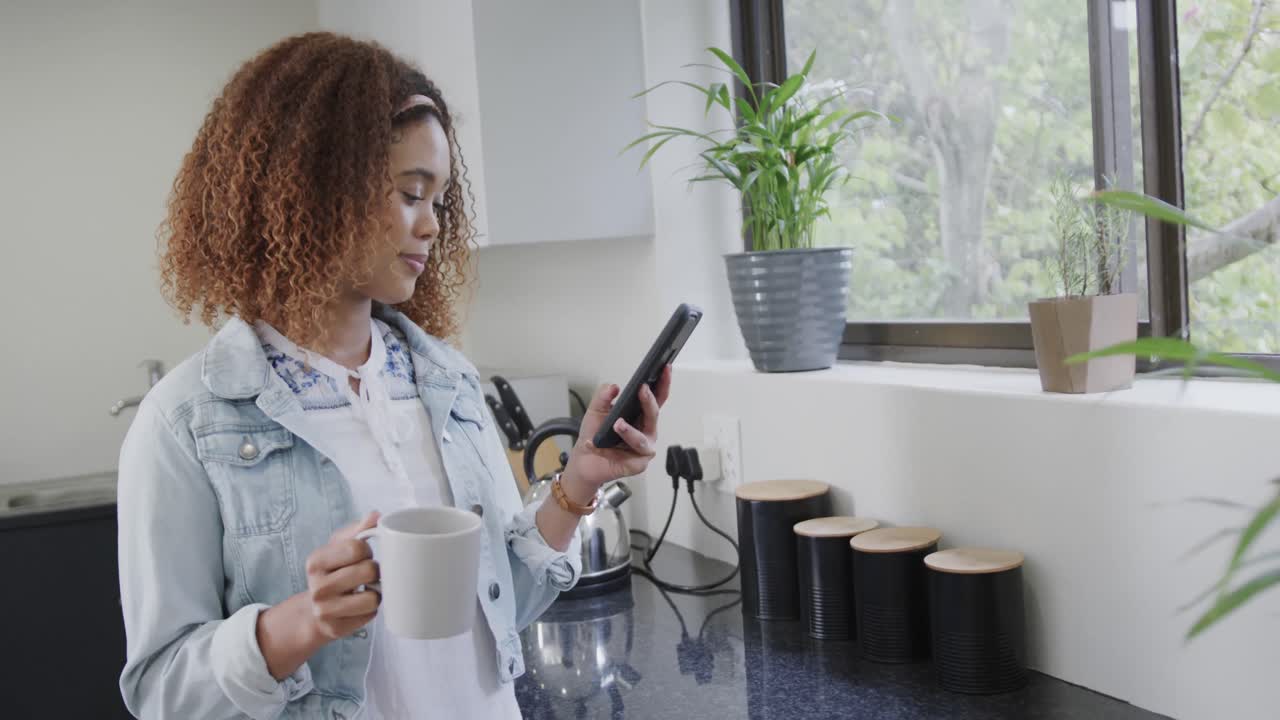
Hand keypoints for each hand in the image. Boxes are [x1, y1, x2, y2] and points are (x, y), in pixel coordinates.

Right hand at [302, 511, 381, 640]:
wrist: (314, 610)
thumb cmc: (333, 572)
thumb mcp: (339, 547)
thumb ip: (358, 530)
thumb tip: (376, 515)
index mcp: (316, 561)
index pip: (357, 548)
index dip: (367, 550)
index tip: (362, 555)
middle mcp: (317, 587)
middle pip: (368, 571)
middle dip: (374, 571)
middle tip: (366, 574)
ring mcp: (325, 610)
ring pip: (373, 597)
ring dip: (375, 592)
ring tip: (364, 590)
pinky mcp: (336, 628)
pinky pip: (370, 615)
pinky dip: (370, 609)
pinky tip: (359, 606)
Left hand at [562, 366, 671, 494]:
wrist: (585, 460)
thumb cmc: (596, 435)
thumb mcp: (596, 410)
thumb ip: (603, 396)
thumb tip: (614, 386)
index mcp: (641, 415)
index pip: (657, 397)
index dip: (663, 382)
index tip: (665, 368)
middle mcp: (647, 430)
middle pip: (654, 414)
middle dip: (649, 401)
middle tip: (642, 389)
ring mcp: (644, 448)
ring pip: (643, 438)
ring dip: (630, 431)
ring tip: (618, 424)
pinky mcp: (638, 464)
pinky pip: (630, 456)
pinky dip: (612, 450)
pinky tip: (602, 445)